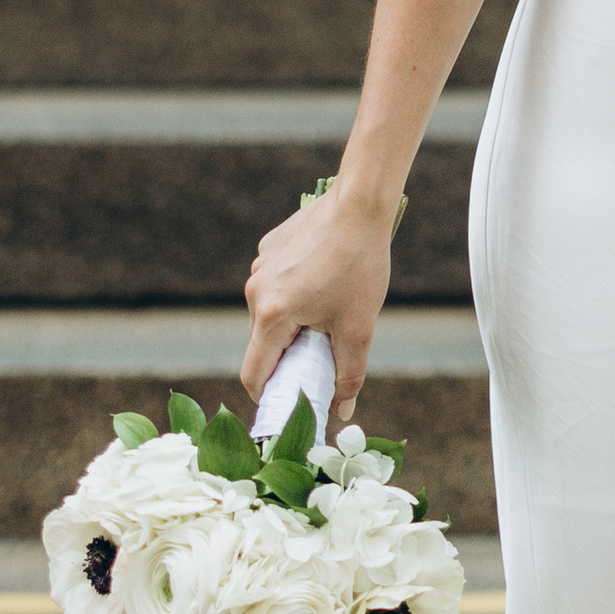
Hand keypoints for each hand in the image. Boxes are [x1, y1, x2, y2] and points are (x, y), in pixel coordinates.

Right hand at [241, 185, 393, 426]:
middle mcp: (256, 291)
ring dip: (292, 323)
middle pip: (263, 343)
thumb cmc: (360, 265)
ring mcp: (260, 265)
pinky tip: (324, 280)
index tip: (293, 402)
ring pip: (270, 313)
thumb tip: (341, 411)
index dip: (270, 397)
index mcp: (271, 314)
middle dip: (288, 357)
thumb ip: (347, 375)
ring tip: (329, 312)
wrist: (360, 202)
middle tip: (322, 357)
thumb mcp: (358, 328)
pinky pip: (276, 283)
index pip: (254, 375)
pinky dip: (294, 293)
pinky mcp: (270, 246)